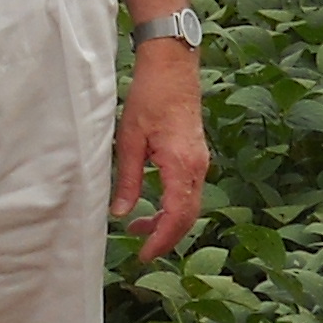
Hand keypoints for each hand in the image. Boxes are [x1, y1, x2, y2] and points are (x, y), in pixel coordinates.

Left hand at [113, 39, 210, 263]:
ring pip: (190, 205)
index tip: (143, 255)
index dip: (160, 240)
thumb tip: (122, 213)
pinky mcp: (197, 156)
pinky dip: (174, 205)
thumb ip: (129, 180)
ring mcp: (200, 162)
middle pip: (188, 217)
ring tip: (140, 226)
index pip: (176, 217)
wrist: (172, 67)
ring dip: (169, 221)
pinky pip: (190, 191)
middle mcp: (197, 168)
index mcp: (181, 166)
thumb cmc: (149, 97)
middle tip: (141, 248)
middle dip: (166, 237)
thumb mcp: (130, 140)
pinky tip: (154, 204)